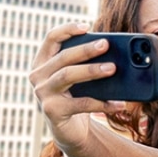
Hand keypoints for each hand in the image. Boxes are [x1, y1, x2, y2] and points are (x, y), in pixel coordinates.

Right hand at [29, 23, 123, 150]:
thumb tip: (116, 50)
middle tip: (106, 44)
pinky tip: (119, 103)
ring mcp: (43, 94)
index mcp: (43, 62)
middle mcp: (38, 76)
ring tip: (113, 68)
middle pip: (63, 57)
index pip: (51, 39)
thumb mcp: (80, 78)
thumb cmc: (77, 96)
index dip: (67, 30)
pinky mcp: (52, 111)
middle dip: (85, 50)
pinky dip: (102, 103)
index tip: (87, 26)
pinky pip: (81, 104)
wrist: (71, 130)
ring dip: (91, 71)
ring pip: (67, 76)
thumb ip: (88, 63)